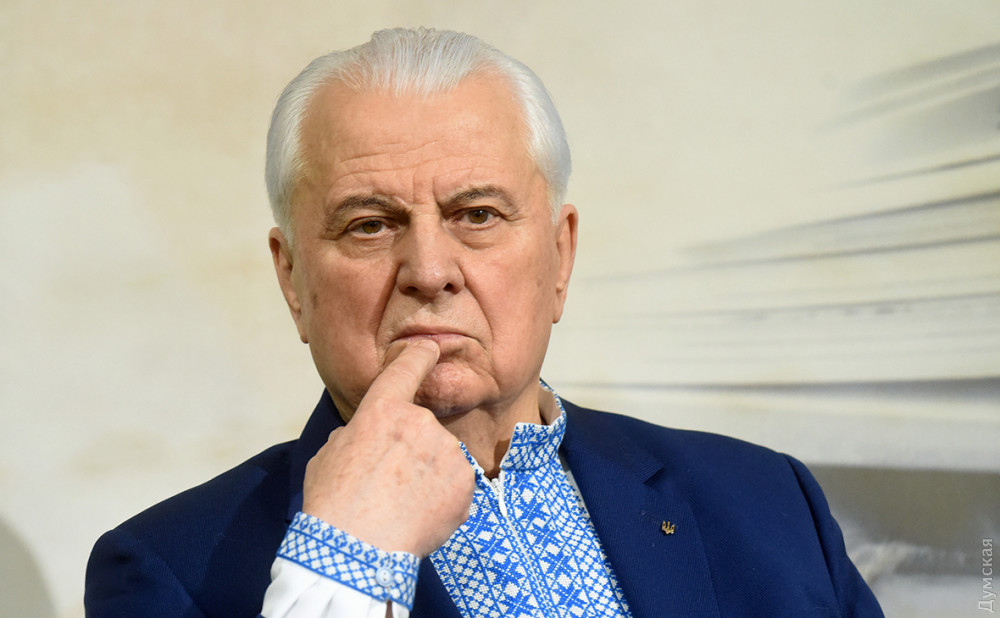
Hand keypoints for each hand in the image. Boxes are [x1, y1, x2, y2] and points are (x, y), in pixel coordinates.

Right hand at [302, 339, 474, 556]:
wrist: (358, 550)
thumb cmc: (334, 505)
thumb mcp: (330, 456)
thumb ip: (356, 435)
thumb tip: (365, 436)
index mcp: (382, 410)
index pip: (406, 369)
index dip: (419, 355)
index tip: (430, 348)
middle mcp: (420, 422)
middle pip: (422, 429)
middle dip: (412, 452)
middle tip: (390, 484)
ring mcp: (447, 450)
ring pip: (441, 458)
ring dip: (429, 476)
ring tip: (403, 506)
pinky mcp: (465, 481)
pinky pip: (457, 484)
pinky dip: (444, 499)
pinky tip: (421, 516)